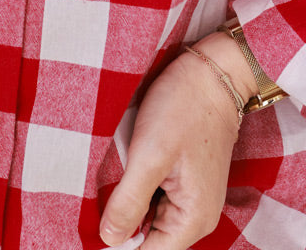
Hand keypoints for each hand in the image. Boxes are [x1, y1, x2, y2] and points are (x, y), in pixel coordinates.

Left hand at [99, 48, 242, 248]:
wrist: (212, 72)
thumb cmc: (184, 108)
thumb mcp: (150, 154)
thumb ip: (129, 201)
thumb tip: (108, 239)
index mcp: (192, 219)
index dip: (118, 244)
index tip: (93, 226)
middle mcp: (195, 215)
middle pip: (148, 237)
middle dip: (120, 221)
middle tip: (96, 194)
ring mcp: (190, 196)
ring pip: (148, 216)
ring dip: (126, 202)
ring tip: (113, 171)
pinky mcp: (183, 178)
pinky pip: (154, 195)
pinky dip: (136, 185)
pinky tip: (124, 164)